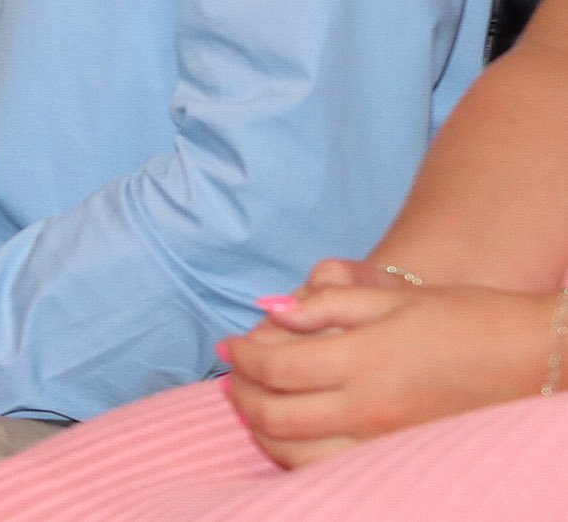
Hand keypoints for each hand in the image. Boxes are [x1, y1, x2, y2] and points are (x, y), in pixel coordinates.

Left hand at [222, 279, 556, 466]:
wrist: (534, 359)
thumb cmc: (464, 318)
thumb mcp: (392, 296)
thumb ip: (327, 305)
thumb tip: (269, 309)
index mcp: (365, 360)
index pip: (276, 367)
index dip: (241, 357)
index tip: (229, 346)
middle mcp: (371, 408)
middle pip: (276, 416)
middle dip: (241, 395)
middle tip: (233, 376)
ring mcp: (386, 442)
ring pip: (297, 454)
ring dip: (262, 430)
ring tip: (253, 404)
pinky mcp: (402, 460)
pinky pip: (332, 469)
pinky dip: (298, 454)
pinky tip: (293, 433)